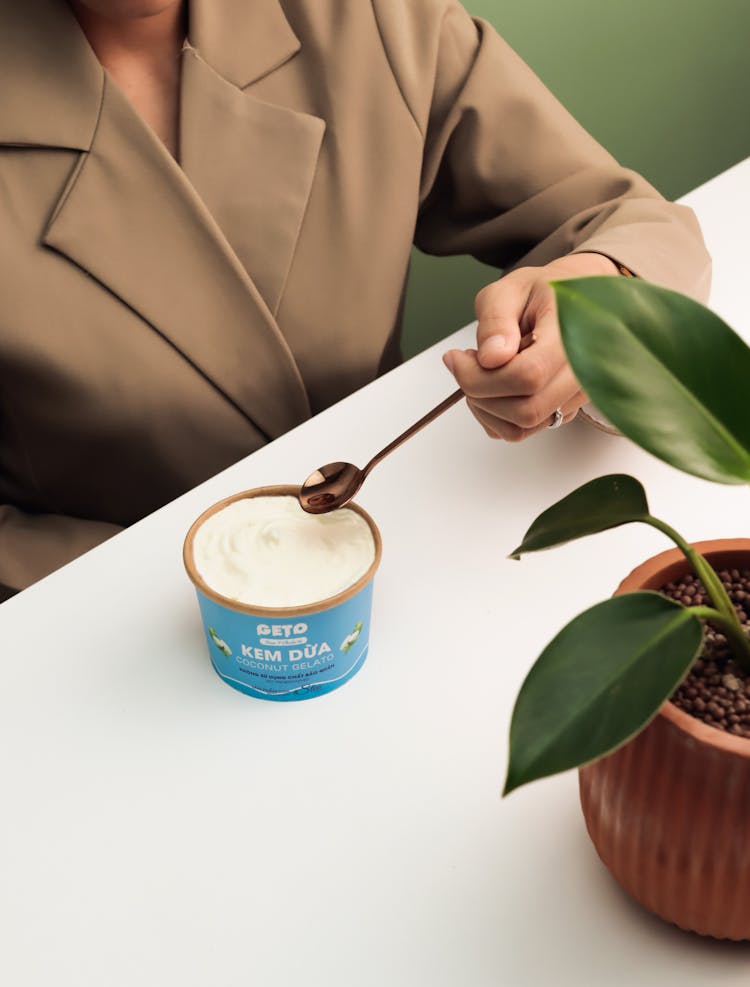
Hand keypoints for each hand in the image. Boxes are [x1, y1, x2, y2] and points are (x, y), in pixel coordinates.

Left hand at [442, 252, 619, 440]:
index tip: (457, 357)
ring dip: (486, 408)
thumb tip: (491, 358)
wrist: (577, 301)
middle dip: (481, 394)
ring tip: (481, 373)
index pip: (528, 375)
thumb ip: (496, 320)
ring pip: (522, 428)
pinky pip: (522, 430)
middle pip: (526, 410)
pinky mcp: (563, 411)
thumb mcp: (509, 290)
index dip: (482, 375)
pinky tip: (494, 385)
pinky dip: (495, 415)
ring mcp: (576, 398)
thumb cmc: (544, 292)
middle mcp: (584, 374)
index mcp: (573, 336)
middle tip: (466, 365)